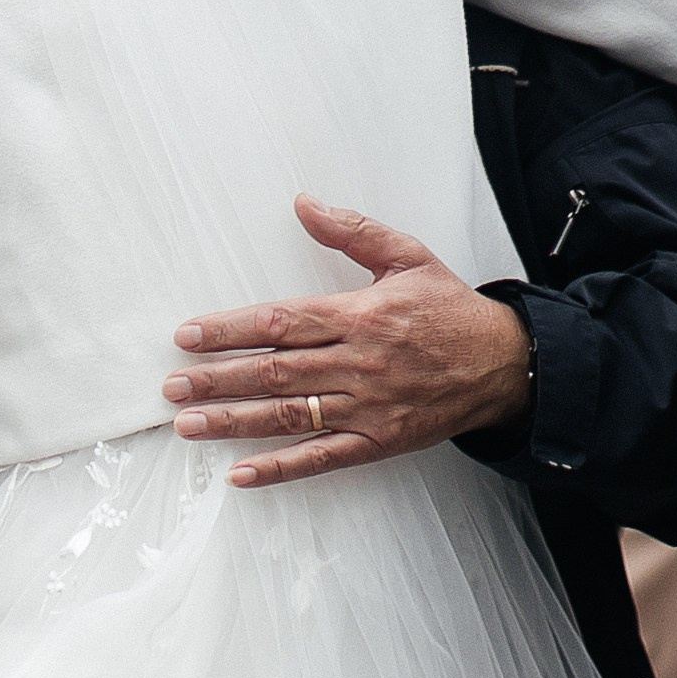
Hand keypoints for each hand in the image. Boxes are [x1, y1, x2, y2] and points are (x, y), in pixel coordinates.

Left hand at [164, 198, 534, 486]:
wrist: (506, 364)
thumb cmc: (451, 309)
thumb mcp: (407, 256)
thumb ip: (353, 230)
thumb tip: (304, 203)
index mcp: (360, 315)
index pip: (281, 322)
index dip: (229, 329)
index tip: (188, 335)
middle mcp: (359, 362)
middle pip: (275, 372)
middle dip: (217, 378)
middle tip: (171, 385)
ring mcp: (368, 406)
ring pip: (290, 415)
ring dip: (234, 421)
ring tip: (187, 424)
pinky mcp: (379, 441)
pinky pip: (323, 458)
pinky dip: (281, 468)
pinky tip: (241, 474)